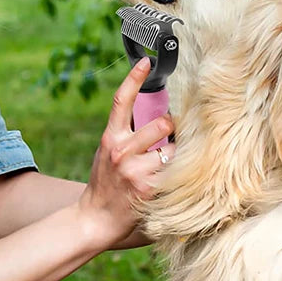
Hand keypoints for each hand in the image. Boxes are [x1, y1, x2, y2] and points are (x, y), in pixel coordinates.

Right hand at [77, 58, 175, 249]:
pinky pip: (175, 171)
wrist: (96, 218)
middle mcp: (122, 151)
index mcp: (111, 138)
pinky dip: (183, 171)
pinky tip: (186, 175)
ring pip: (173, 147)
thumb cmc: (107, 181)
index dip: (134, 79)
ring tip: (182, 156)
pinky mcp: (150, 189)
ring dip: (180, 150)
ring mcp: (137, 171)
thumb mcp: (109, 151)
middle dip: (174, 126)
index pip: (122, 101)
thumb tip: (157, 111)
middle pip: (161, 123)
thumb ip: (128, 133)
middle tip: (179, 131)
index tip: (145, 62)